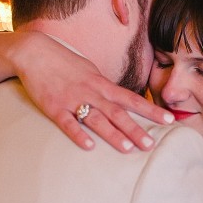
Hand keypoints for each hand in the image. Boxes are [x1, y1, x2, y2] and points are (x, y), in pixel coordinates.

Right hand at [11, 32, 173, 151]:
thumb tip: (116, 99)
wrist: (34, 52)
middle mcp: (91, 92)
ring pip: (96, 119)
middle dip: (135, 129)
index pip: (131, 99)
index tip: (168, 119)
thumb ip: (102, 86)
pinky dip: (79, 135)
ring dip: (113, 134)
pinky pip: (68, 123)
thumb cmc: (62, 62)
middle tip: (151, 144)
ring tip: (127, 149)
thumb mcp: (88, 71)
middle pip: (118, 113)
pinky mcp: (54, 107)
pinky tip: (89, 146)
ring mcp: (73, 100)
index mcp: (101, 83)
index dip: (150, 110)